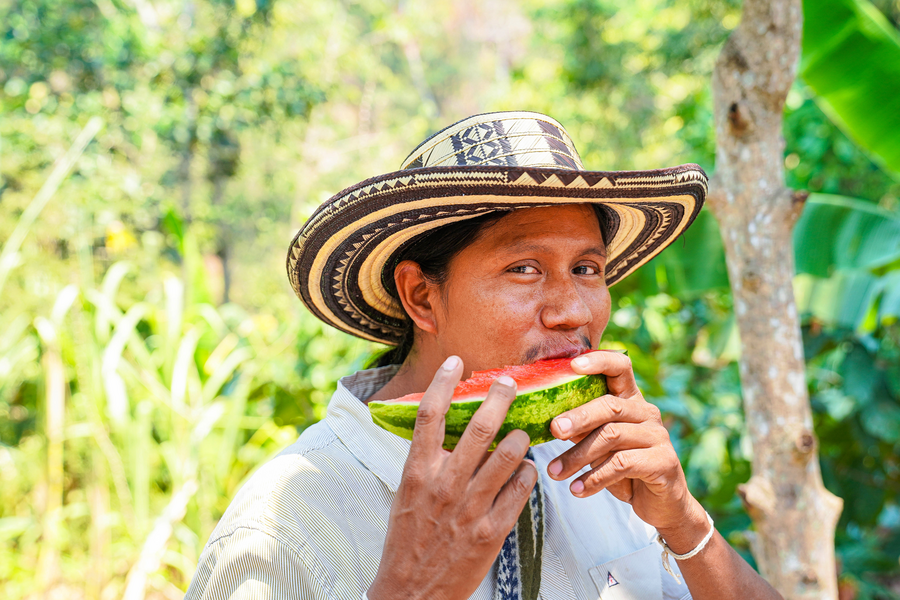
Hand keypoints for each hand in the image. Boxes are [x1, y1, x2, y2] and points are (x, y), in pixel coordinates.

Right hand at [367, 356, 537, 599]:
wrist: (411, 592)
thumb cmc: (408, 539)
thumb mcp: (407, 493)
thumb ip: (428, 461)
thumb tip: (452, 428)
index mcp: (417, 472)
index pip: (429, 416)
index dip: (442, 383)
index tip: (455, 362)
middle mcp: (443, 485)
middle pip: (477, 428)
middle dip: (499, 399)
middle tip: (510, 383)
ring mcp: (470, 508)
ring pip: (507, 456)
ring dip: (520, 438)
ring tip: (524, 432)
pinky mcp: (492, 531)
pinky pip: (519, 491)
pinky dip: (526, 475)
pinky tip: (525, 471)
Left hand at [546, 350, 704, 534]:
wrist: (661, 504)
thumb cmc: (624, 469)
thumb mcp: (598, 445)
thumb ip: (580, 428)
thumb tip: (545, 419)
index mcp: (630, 400)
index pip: (620, 366)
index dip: (598, 361)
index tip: (572, 365)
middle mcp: (646, 412)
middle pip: (609, 405)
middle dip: (578, 417)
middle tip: (553, 430)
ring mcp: (658, 436)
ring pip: (612, 436)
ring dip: (578, 456)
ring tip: (554, 472)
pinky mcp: (663, 462)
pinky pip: (622, 464)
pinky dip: (594, 478)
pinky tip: (577, 489)